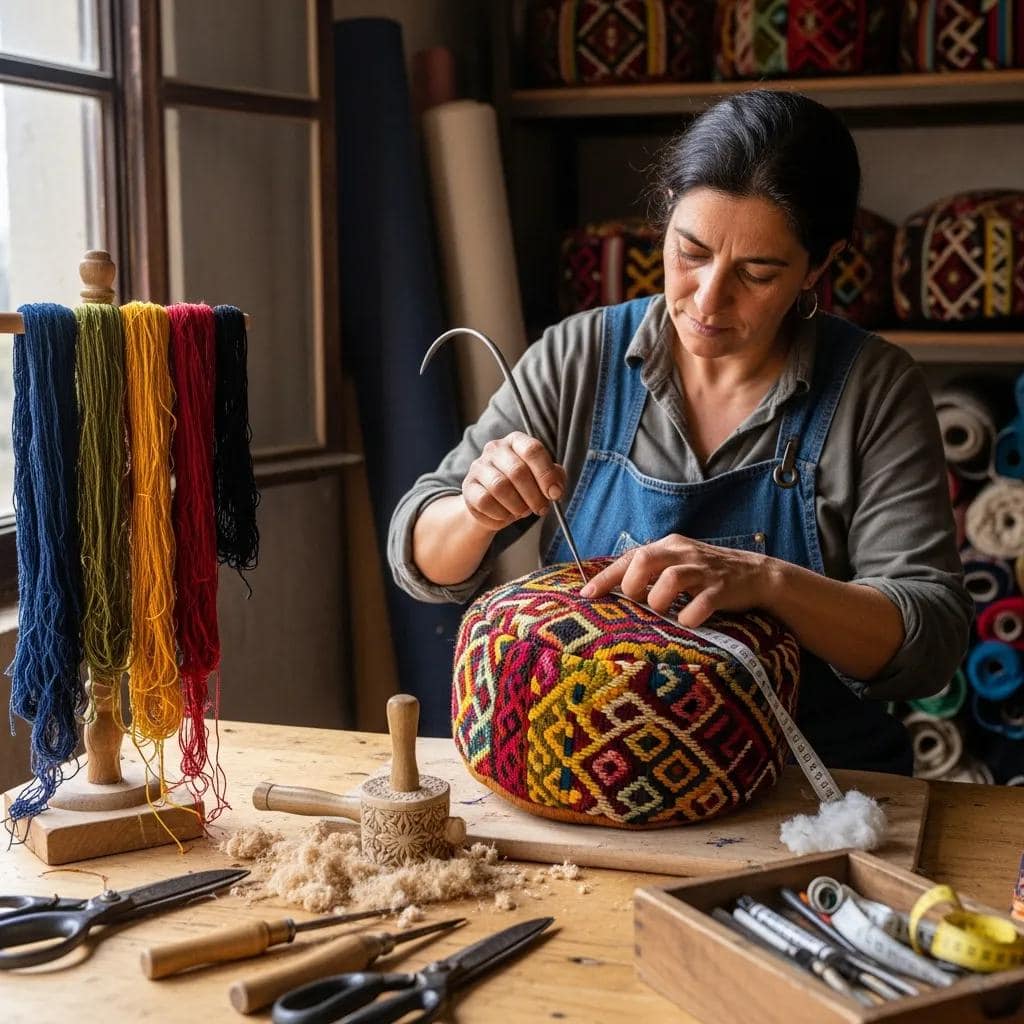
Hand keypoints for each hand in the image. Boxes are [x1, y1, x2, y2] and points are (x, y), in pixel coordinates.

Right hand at [462, 431, 566, 533]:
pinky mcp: (468, 486)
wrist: (493, 506)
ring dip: (517, 506)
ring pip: (500, 487)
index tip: (555, 494)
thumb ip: (555, 479)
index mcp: (516, 441)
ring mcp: (479, 466)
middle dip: (534, 496)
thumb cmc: (522, 489)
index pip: (532, 450)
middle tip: (540, 509)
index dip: (546, 474)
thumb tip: (555, 489)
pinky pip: (485, 501)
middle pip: (517, 471)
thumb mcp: (543, 480)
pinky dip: (500, 513)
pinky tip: (505, 515)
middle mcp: (495, 448)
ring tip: (522, 511)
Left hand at [579, 534, 769, 627]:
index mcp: (669, 546)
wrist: (757, 574)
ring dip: (659, 601)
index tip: (586, 595)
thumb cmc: (707, 574)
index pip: (630, 557)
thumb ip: (651, 571)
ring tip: (663, 611)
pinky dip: (690, 617)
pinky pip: (701, 604)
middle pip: (645, 559)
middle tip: (638, 602)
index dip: (606, 577)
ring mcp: (704, 570)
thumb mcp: (678, 563)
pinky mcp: (723, 589)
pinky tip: (688, 622)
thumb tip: (614, 588)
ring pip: (671, 579)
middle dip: (633, 586)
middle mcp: (683, 553)